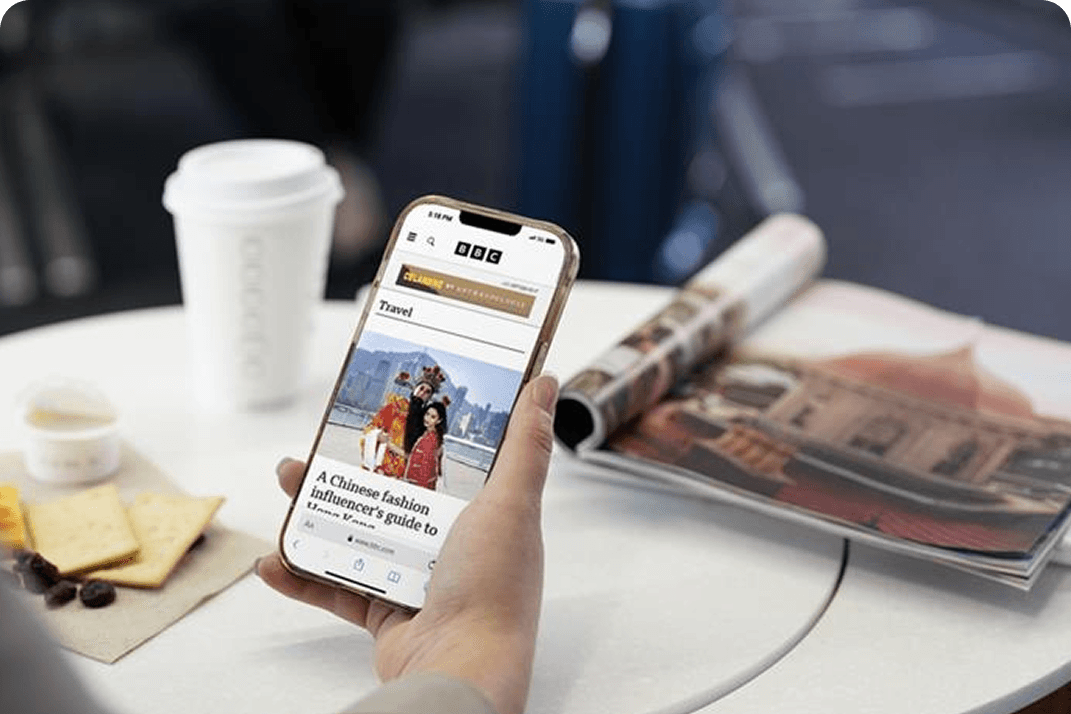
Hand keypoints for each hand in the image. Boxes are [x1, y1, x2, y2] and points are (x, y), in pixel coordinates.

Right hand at [257, 374, 558, 713]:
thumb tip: (545, 384)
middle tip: (322, 447)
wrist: (459, 670)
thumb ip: (524, 445)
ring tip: (290, 484)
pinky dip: (305, 575)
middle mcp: (455, 547)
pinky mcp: (386, 613)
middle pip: (396, 496)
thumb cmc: (493, 591)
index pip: (454, 463)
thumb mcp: (511, 502)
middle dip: (355, 470)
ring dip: (320, 512)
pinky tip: (277, 559)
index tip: (390, 408)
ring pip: (361, 535)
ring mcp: (419, 580)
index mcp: (488, 516)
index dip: (422, 435)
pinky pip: (338, 588)